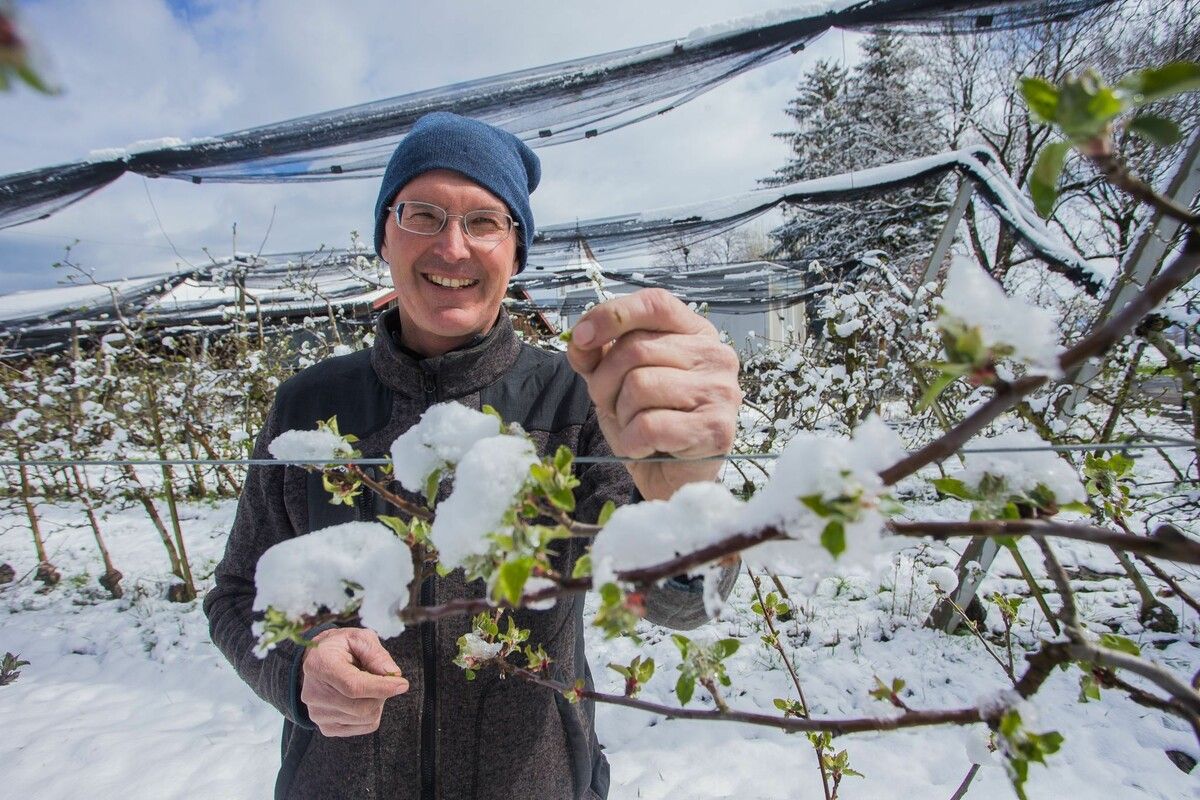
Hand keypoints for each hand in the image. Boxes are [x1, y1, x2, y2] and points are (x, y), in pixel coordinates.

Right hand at [300, 627, 409, 736]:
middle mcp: (313, 693)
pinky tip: (362, 698)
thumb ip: (376, 654)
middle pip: (361, 707)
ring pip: (365, 719)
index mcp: (319, 665)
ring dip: (377, 703)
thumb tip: (392, 674)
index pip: (353, 686)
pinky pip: (363, 727)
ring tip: (368, 685)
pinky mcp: (326, 727)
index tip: (402, 684)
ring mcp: (318, 714)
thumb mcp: (359, 638)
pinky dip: (371, 714)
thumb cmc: (341, 647)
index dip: (381, 687)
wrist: (319, 661)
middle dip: (382, 694)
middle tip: (382, 678)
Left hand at [567, 288, 741, 500]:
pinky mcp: (717, 429)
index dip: (612, 315)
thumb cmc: (648, 422)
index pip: (654, 304)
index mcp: (694, 333)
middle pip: (636, 348)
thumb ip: (596, 354)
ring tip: (634, 428)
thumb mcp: (614, 380)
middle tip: (612, 405)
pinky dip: (633, 441)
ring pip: (640, 386)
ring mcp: (721, 391)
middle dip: (606, 382)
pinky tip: (644, 447)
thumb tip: (580, 340)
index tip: (582, 338)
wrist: (670, 478)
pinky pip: (650, 425)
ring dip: (621, 415)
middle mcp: (715, 355)